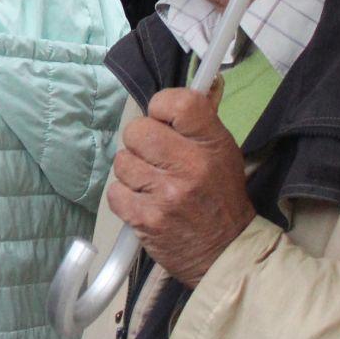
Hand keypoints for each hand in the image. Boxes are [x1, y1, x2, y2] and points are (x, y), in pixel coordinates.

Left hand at [104, 86, 255, 287]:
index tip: (163, 121)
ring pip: (122, 162)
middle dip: (141, 143)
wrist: (224, 252)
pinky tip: (145, 203)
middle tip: (156, 158)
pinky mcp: (145, 219)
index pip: (176, 102)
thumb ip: (199, 123)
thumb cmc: (220, 198)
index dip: (160, 107)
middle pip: (137, 130)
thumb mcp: (223, 152)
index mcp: (211, 144)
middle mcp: (189, 166)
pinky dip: (125, 197)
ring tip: (154, 185)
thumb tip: (190, 87)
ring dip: (133, 173)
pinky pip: (115, 192)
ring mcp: (165, 194)